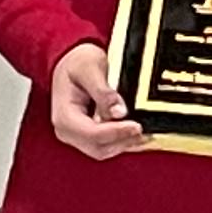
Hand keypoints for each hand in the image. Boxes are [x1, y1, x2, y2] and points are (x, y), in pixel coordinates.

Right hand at [46, 40, 148, 159]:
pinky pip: (108, 145)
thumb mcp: (89, 67)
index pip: (91, 133)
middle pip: (98, 147)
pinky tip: (139, 134)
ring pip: (105, 150)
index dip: (116, 132)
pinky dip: (124, 141)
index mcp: (64, 115)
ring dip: (126, 143)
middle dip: (123, 141)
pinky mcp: (88, 136)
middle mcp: (67, 131)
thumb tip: (119, 112)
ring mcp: (77, 136)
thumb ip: (103, 90)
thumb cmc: (78, 62)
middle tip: (146, 130)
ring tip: (147, 132)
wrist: (71, 63)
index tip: (137, 126)